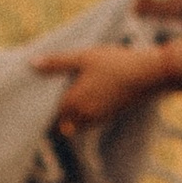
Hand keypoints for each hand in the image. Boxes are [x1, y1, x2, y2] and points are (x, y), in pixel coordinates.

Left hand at [32, 35, 181, 133]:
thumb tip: (31, 64)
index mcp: (74, 103)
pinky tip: (86, 97)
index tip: (34, 102)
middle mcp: (84, 116)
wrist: (150, 74)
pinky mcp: (110, 115)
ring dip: (69, 117)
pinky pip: (89, 121)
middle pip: (60, 124)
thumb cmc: (115, 63)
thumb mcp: (83, 57)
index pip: (49, 115)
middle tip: (48, 101)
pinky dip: (83, 115)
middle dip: (54, 116)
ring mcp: (99, 118)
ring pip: (76, 125)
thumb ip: (57, 62)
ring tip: (67, 98)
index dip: (40, 110)